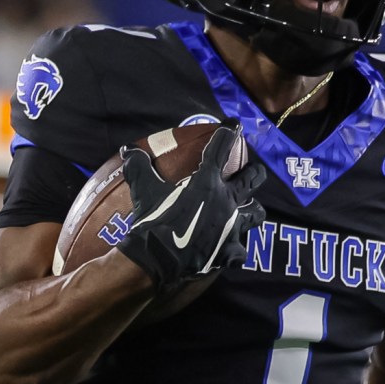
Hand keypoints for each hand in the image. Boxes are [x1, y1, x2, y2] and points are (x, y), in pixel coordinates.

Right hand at [115, 128, 265, 300]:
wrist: (158, 258)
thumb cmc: (153, 220)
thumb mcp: (143, 190)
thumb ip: (139, 166)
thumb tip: (128, 149)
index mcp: (208, 181)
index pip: (222, 148)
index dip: (229, 132)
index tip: (234, 124)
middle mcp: (227, 200)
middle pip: (251, 179)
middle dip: (254, 172)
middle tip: (252, 171)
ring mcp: (232, 226)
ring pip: (255, 213)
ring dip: (252, 209)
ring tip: (248, 210)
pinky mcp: (231, 251)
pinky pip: (239, 249)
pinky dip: (234, 250)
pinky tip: (230, 251)